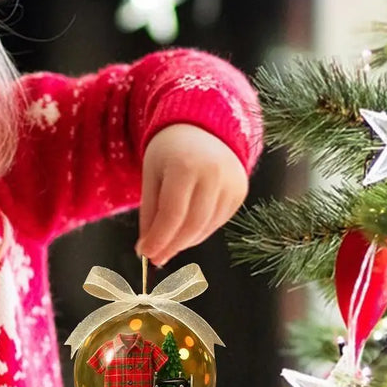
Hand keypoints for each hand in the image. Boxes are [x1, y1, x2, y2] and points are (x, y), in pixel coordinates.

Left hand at [136, 123, 248, 266]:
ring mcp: (231, 183)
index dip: (159, 239)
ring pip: (206, 227)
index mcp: (185, 165)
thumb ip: (150, 213)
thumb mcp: (152, 175)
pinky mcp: (240, 191)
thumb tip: (147, 251)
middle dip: (172, 246)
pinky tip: (187, 230)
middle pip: (192, 225)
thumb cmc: (170, 152)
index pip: (172, 214)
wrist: (203, 129)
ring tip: (169, 243)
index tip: (146, 254)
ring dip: (185, 241)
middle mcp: (214, 173)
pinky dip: (200, 232)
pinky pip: (218, 221)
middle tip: (156, 257)